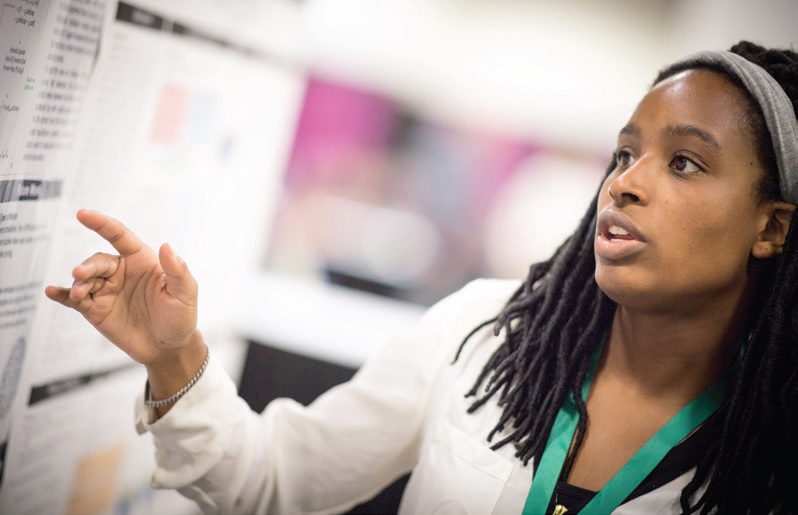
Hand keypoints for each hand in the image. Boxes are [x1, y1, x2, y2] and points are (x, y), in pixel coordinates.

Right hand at [45, 210, 198, 365]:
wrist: (169, 348)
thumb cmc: (180, 317)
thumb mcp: (185, 293)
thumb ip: (177, 270)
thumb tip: (166, 246)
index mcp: (142, 260)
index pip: (119, 236)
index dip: (101, 224)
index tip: (82, 214)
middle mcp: (122, 272)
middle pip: (98, 261)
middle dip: (88, 266)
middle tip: (81, 274)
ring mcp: (107, 290)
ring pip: (85, 279)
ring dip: (78, 283)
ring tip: (79, 294)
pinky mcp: (96, 309)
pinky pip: (75, 299)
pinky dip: (61, 295)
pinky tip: (52, 292)